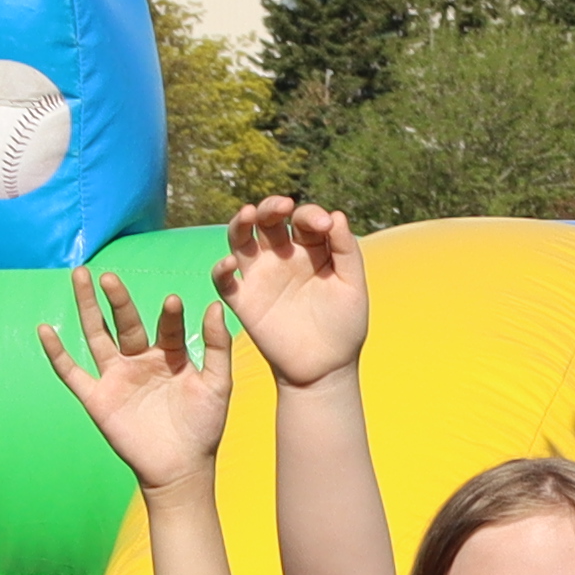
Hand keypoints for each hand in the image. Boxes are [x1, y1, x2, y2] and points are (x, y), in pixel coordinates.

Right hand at [43, 263, 237, 492]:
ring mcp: (116, 377)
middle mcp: (140, 360)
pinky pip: (72, 372)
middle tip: (109, 276)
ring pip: (97, 335)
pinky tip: (44, 329)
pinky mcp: (97, 398)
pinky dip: (57, 353)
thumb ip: (217, 346)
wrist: (181, 469)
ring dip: (87, 307)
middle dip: (117, 300)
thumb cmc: (204, 427)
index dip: (168, 315)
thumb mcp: (218, 384)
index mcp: (170, 355)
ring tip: (80, 276)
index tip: (173, 301)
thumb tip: (216, 305)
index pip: (166, 326)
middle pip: (125, 322)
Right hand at [213, 195, 368, 387]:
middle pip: (267, 220)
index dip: (311, 215)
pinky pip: (224, 281)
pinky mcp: (243, 300)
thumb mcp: (352, 286)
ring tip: (249, 213)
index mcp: (310, 250)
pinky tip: (230, 263)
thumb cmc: (343, 326)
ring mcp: (260, 276)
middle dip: (271, 206)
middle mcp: (281, 256)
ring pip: (240, 239)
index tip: (325, 226)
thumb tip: (336, 214)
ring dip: (240, 223)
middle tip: (283, 205)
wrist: (326, 368)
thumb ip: (346, 250)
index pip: (303, 220)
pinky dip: (221, 270)